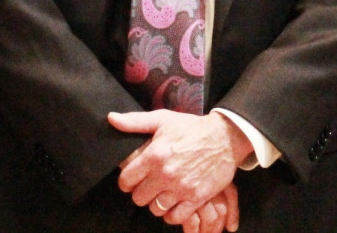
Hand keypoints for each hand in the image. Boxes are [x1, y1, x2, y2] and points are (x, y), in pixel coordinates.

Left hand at [108, 110, 251, 228]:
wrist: (225, 137)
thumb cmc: (191, 128)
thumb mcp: (162, 119)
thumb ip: (135, 122)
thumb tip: (111, 119)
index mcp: (155, 155)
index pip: (126, 180)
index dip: (127, 180)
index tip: (133, 178)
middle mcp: (166, 174)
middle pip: (139, 198)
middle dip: (141, 192)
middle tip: (149, 185)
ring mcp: (182, 188)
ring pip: (156, 209)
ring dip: (157, 202)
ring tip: (162, 193)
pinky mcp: (196, 198)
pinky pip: (175, 217)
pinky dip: (173, 213)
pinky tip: (175, 202)